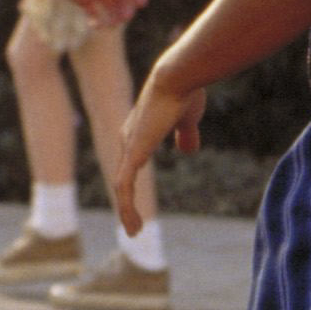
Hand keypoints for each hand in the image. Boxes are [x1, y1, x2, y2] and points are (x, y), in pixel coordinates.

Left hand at [114, 70, 203, 235]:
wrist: (178, 77)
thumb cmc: (185, 92)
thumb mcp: (188, 120)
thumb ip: (186, 135)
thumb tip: (188, 151)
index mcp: (139, 132)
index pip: (130, 164)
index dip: (132, 184)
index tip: (137, 201)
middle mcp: (129, 139)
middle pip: (123, 177)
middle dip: (126, 202)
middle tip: (132, 225)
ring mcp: (128, 147)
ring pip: (122, 186)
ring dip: (127, 211)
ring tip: (134, 232)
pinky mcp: (133, 154)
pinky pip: (124, 187)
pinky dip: (127, 207)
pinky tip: (133, 224)